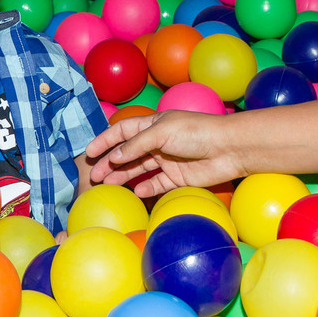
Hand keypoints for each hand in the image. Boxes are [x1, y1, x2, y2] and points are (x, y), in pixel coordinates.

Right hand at [85, 110, 239, 197]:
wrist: (228, 149)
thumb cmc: (196, 132)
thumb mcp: (162, 132)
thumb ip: (137, 144)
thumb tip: (114, 156)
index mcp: (153, 124)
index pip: (122, 131)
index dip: (105, 140)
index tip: (89, 153)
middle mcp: (158, 142)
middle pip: (127, 153)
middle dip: (110, 163)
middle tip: (94, 176)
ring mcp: (167, 160)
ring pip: (138, 169)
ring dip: (122, 176)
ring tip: (107, 185)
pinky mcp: (177, 177)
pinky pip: (156, 184)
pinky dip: (145, 188)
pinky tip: (135, 191)